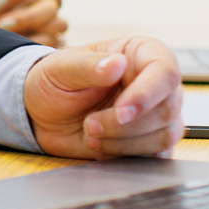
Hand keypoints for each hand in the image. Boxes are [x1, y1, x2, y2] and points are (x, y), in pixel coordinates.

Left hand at [0, 0, 65, 46]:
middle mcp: (43, 0)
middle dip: (28, 13)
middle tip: (2, 24)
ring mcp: (50, 21)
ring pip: (60, 22)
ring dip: (38, 30)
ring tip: (11, 38)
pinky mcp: (50, 40)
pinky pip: (56, 43)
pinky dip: (41, 46)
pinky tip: (21, 51)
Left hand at [23, 37, 184, 159]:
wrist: (42, 114)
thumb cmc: (53, 82)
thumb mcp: (59, 69)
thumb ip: (86, 66)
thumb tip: (117, 64)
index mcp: (141, 53)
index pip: (165, 72)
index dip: (146, 95)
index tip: (120, 111)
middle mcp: (156, 82)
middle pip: (167, 109)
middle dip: (125, 125)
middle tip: (89, 125)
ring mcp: (158, 113)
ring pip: (164, 136)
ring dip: (123, 143)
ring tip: (89, 135)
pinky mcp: (153, 140)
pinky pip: (157, 155)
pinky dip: (125, 155)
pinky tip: (100, 147)